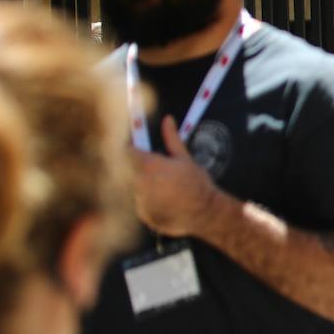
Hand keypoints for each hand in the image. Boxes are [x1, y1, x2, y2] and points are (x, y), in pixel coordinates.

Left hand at [132, 116, 220, 236]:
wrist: (205, 213)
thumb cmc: (197, 184)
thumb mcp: (185, 158)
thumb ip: (171, 138)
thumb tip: (167, 119)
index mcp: (149, 165)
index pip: (128, 151)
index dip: (133, 148)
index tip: (139, 149)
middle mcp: (140, 182)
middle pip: (132, 170)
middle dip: (143, 170)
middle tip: (164, 174)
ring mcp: (140, 200)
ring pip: (137, 188)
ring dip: (147, 186)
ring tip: (169, 190)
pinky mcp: (143, 214)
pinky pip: (141, 204)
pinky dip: (151, 202)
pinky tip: (168, 202)